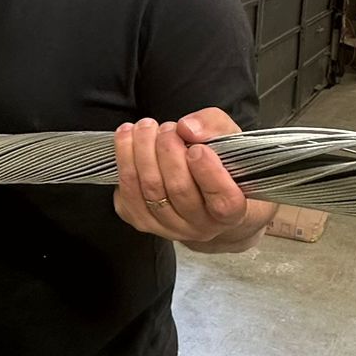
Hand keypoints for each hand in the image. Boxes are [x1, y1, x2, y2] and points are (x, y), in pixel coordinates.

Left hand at [113, 109, 269, 247]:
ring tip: (145, 127)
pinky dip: (124, 163)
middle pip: (179, 190)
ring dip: (141, 152)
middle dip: (168, 151)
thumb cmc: (220, 163)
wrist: (203, 191)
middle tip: (167, 128)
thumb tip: (187, 128)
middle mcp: (201, 226)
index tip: (197, 148)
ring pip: (150, 191)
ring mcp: (170, 228)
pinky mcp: (143, 222)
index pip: (222, 200)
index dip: (208, 173)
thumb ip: (214, 127)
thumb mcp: (229, 138)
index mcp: (231, 211)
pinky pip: (127, 196)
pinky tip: (127, 140)